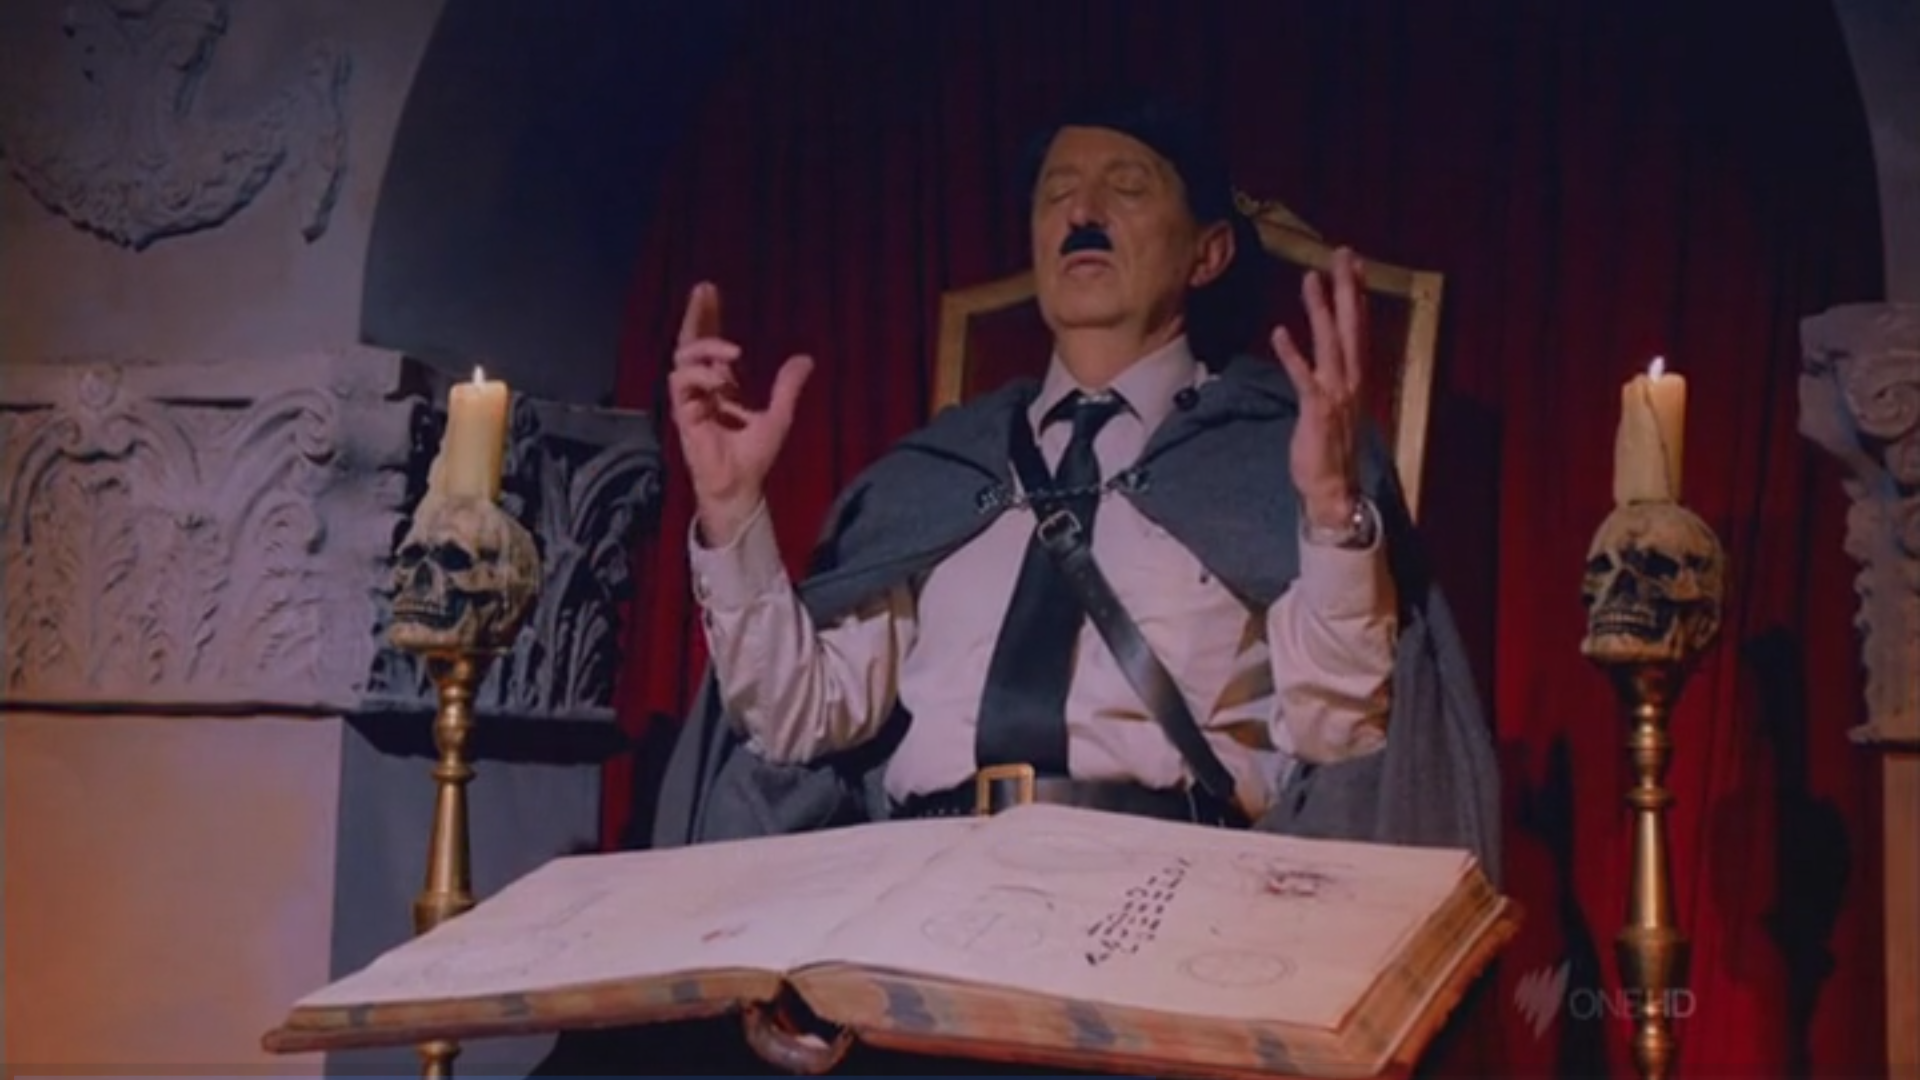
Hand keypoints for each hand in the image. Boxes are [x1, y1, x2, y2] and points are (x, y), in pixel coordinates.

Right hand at [667, 281, 813, 544]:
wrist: (741, 484)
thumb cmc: (755, 455)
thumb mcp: (779, 415)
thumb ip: (788, 387)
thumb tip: (806, 358)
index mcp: (721, 384)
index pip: (711, 342)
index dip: (710, 316)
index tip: (711, 291)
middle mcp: (702, 387)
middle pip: (691, 341)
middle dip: (697, 314)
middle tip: (704, 289)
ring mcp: (691, 399)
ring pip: (682, 358)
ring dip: (706, 347)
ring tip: (734, 350)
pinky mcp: (683, 413)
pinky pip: (681, 383)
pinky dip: (701, 375)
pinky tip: (722, 378)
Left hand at [1271, 246, 1367, 528]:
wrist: (1333, 491)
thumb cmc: (1330, 453)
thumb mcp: (1334, 410)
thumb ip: (1331, 382)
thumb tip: (1324, 361)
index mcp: (1356, 380)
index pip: (1360, 330)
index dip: (1358, 297)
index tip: (1355, 267)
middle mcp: (1352, 382)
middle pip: (1352, 327)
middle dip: (1348, 289)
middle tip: (1343, 254)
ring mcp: (1336, 395)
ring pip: (1331, 343)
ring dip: (1322, 309)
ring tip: (1312, 278)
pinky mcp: (1317, 411)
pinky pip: (1304, 377)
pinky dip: (1293, 354)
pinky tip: (1279, 331)